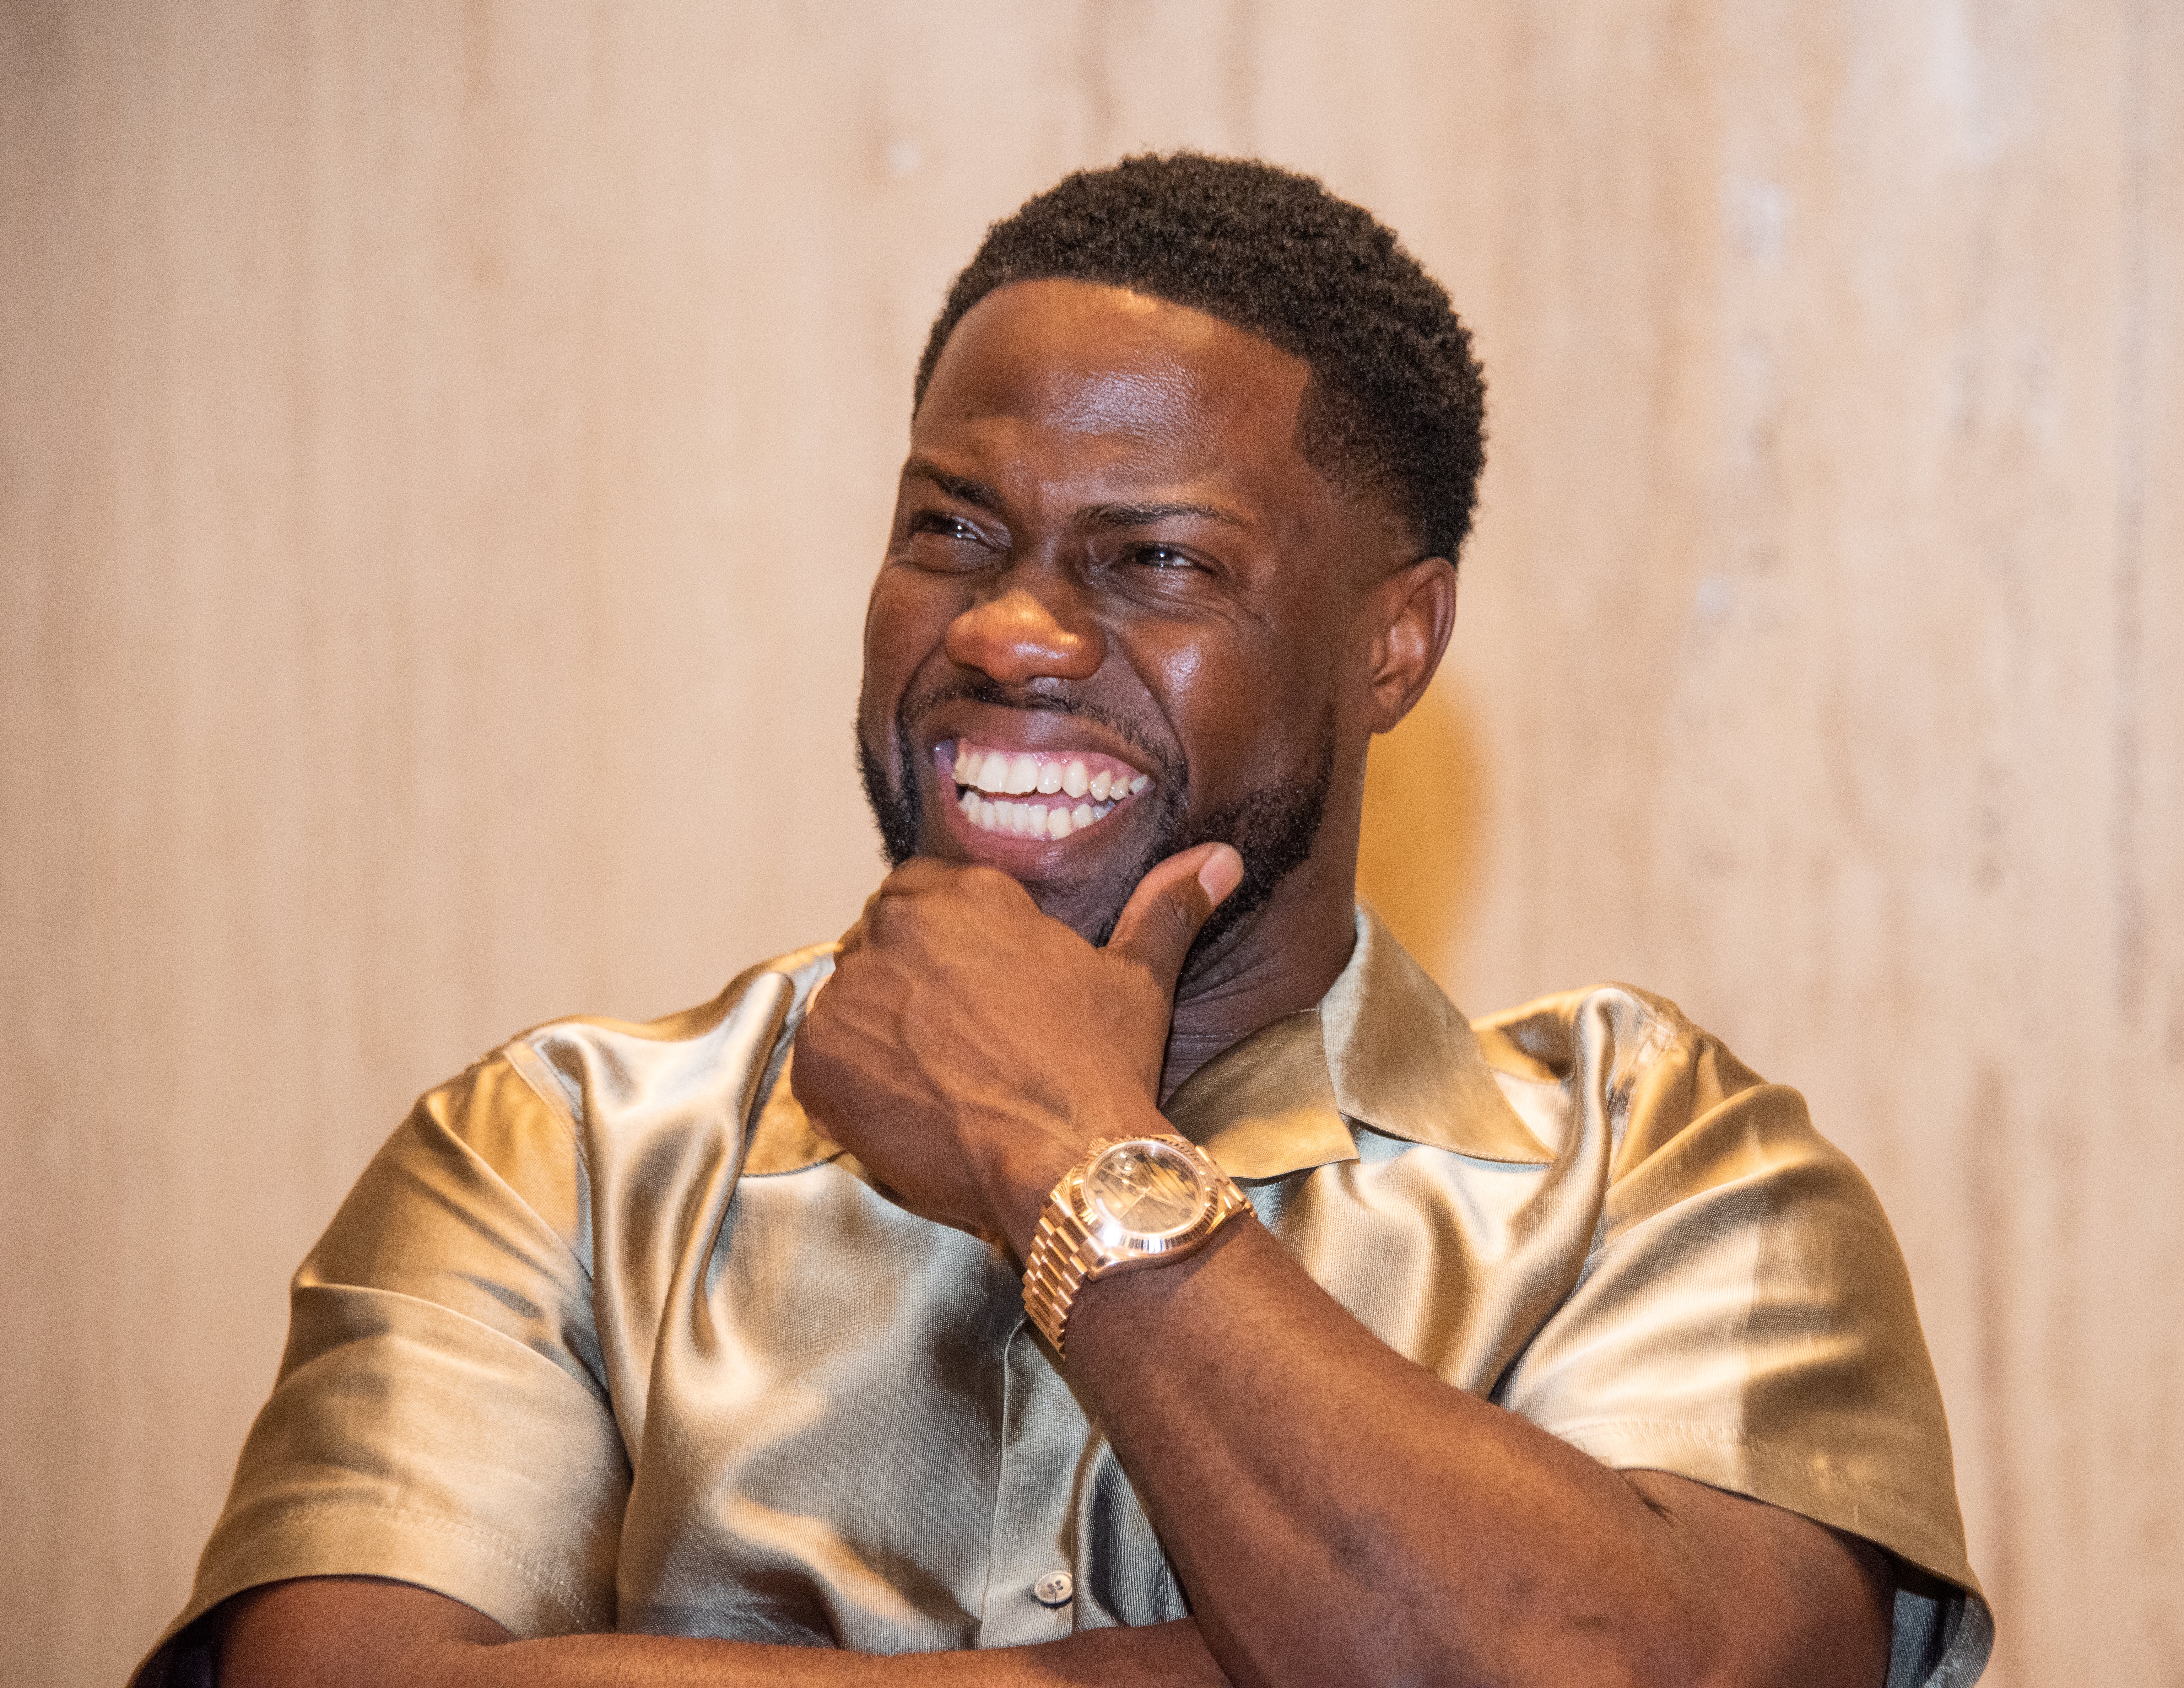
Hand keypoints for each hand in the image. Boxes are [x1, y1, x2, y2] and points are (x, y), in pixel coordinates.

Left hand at [791, 843, 1242, 1252]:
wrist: (1066, 1164)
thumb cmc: (1099, 1066)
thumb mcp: (1136, 979)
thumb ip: (1164, 907)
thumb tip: (1217, 858)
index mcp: (958, 892)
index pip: (922, 898)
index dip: (949, 950)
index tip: (976, 997)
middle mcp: (891, 928)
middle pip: (881, 947)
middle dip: (912, 989)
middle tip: (962, 1046)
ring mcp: (846, 995)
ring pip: (850, 1002)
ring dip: (880, 1034)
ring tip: (939, 1081)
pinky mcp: (815, 1062)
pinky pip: (818, 1061)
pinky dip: (851, 1084)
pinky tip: (908, 1107)